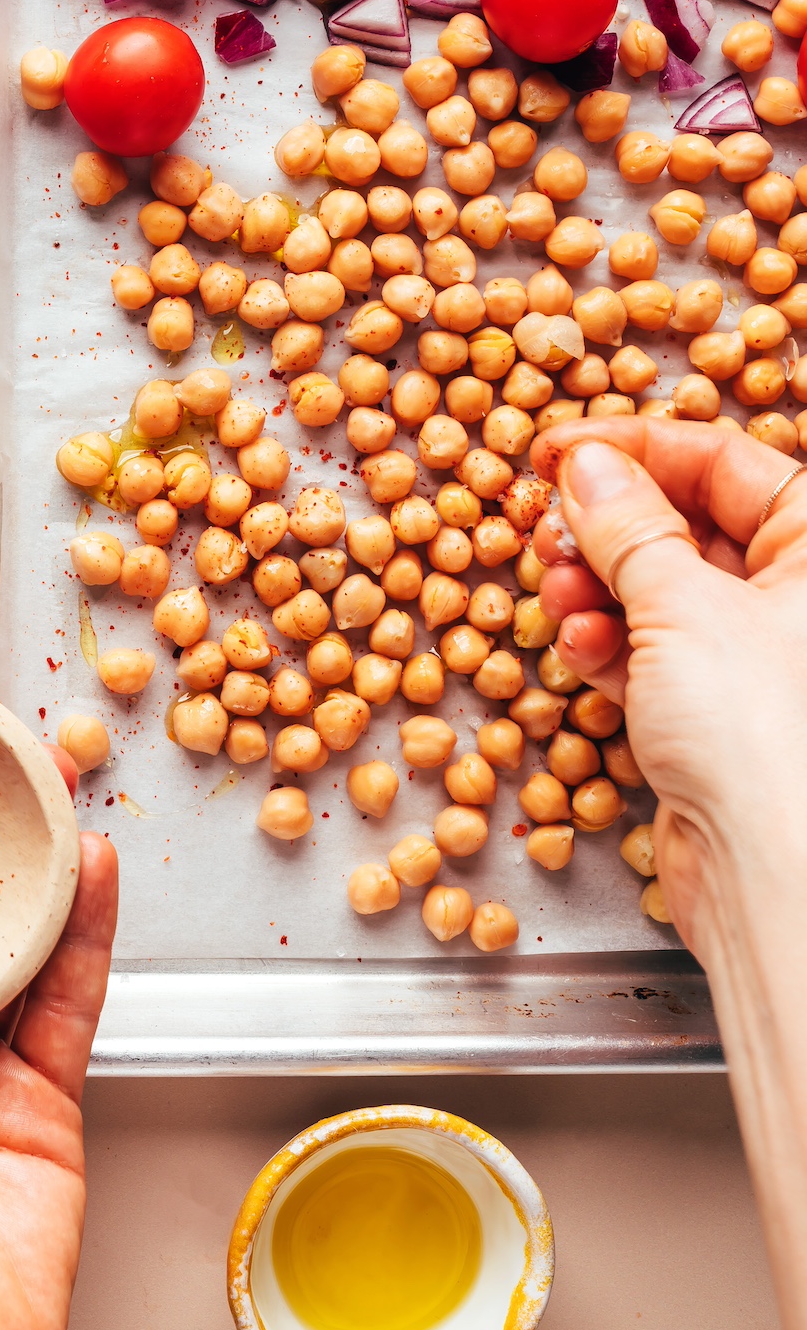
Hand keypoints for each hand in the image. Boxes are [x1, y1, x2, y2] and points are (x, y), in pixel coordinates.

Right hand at [530, 418, 806, 952]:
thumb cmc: (765, 739)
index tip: (559, 448)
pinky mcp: (718, 716)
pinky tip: (581, 651)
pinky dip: (610, 647)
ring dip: (597, 588)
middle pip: (688, 523)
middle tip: (547, 526)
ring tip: (560, 596)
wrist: (775, 882)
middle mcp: (798, 601)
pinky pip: (653, 654)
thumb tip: (587, 463)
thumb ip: (626, 524)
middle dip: (608, 527)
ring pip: (660, 590)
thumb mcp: (681, 604)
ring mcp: (759, 660)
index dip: (636, 447)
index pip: (725, 461)